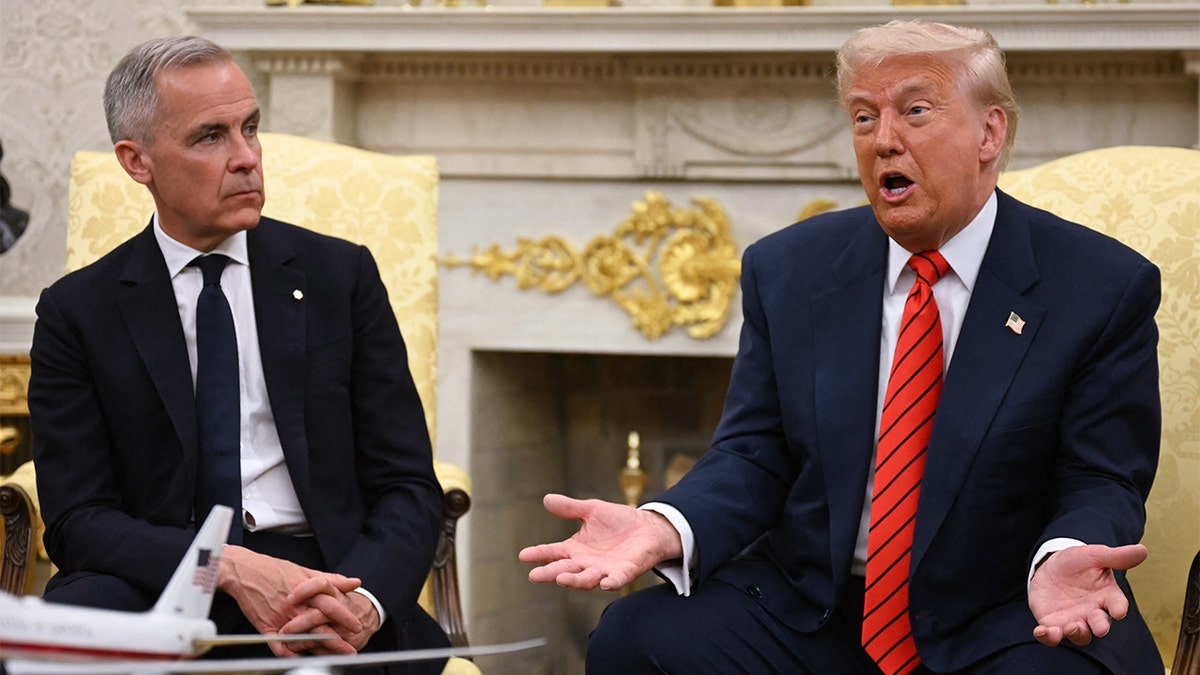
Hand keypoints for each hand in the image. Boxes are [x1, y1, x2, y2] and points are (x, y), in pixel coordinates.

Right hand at [217, 546, 363, 655]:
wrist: (245, 571)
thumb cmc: (275, 570)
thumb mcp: (306, 571)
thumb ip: (331, 580)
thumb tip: (354, 582)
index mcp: (307, 591)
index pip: (332, 605)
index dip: (346, 617)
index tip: (358, 626)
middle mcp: (296, 605)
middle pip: (320, 625)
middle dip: (338, 640)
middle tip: (351, 649)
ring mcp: (281, 617)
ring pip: (303, 638)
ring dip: (319, 649)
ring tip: (332, 658)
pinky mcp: (266, 627)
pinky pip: (280, 646)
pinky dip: (290, 653)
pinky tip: (300, 657)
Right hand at [518, 493, 682, 590]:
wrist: (647, 528)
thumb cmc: (618, 521)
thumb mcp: (592, 510)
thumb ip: (570, 508)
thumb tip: (547, 499)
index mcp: (575, 549)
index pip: (553, 553)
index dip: (538, 554)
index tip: (523, 555)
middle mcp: (586, 563)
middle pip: (565, 570)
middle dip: (550, 573)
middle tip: (534, 576)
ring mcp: (604, 570)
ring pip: (586, 579)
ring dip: (574, 580)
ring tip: (561, 579)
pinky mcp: (624, 572)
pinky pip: (616, 580)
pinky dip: (610, 582)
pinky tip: (604, 583)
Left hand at [1029, 543, 1147, 646]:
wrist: (1051, 567)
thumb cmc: (1078, 563)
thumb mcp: (1095, 555)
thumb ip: (1116, 557)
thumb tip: (1143, 550)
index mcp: (1107, 597)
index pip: (1117, 605)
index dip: (1119, 609)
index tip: (1118, 611)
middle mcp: (1093, 613)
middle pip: (1100, 625)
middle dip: (1100, 627)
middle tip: (1099, 628)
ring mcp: (1073, 620)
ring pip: (1079, 635)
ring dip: (1076, 633)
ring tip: (1070, 627)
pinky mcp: (1053, 623)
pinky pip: (1052, 635)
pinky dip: (1048, 636)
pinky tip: (1041, 631)